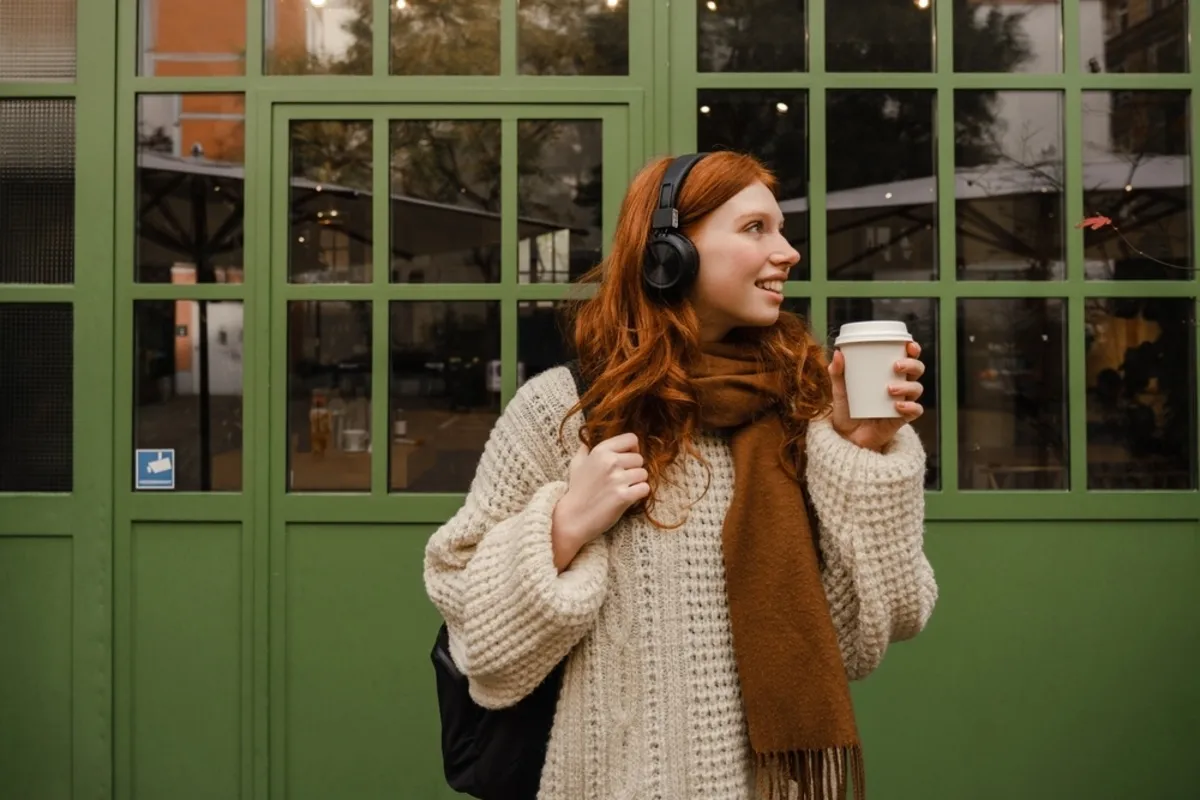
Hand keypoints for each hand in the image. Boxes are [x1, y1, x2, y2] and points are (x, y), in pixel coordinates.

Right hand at [551, 433, 648, 570]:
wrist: (573, 518)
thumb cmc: (576, 491)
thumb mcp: (576, 466)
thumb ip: (583, 452)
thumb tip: (585, 444)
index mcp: (601, 451)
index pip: (631, 439)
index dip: (633, 449)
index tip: (627, 459)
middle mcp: (610, 462)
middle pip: (639, 459)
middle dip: (634, 469)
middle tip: (623, 480)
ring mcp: (617, 479)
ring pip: (643, 474)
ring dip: (637, 482)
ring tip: (625, 489)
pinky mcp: (624, 496)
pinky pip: (645, 488)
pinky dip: (640, 494)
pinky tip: (629, 497)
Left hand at [828, 341, 924, 452]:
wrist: (846, 436)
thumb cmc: (847, 408)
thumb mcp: (840, 389)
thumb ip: (837, 373)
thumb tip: (837, 353)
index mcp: (888, 374)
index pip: (907, 357)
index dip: (913, 349)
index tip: (909, 345)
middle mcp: (900, 385)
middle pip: (917, 370)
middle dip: (912, 365)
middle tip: (896, 366)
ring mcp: (902, 401)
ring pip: (917, 389)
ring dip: (907, 386)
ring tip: (890, 389)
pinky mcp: (901, 418)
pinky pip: (915, 411)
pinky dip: (910, 407)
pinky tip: (898, 405)